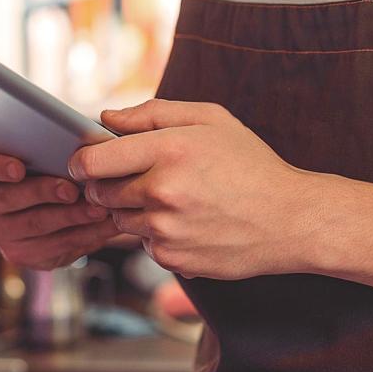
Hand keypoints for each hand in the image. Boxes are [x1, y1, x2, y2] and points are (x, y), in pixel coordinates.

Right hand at [0, 149, 116, 269]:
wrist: (49, 207)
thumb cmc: (45, 168)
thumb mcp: (39, 153)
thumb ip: (46, 144)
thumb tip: (81, 142)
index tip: (18, 168)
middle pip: (7, 199)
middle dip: (43, 193)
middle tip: (71, 189)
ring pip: (35, 225)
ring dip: (70, 217)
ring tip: (98, 208)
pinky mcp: (21, 255)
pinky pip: (53, 248)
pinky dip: (83, 235)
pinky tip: (103, 225)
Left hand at [70, 99, 333, 279]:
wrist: (291, 219)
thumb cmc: (250, 164)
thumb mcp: (210, 120)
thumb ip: (152, 113)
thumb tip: (105, 118)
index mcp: (167, 150)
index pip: (92, 161)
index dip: (81, 162)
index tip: (85, 162)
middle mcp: (162, 192)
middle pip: (100, 192)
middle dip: (109, 185)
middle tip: (140, 179)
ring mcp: (166, 229)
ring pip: (120, 220)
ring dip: (134, 211)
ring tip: (173, 200)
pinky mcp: (173, 259)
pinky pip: (144, 246)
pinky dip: (157, 237)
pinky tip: (188, 224)